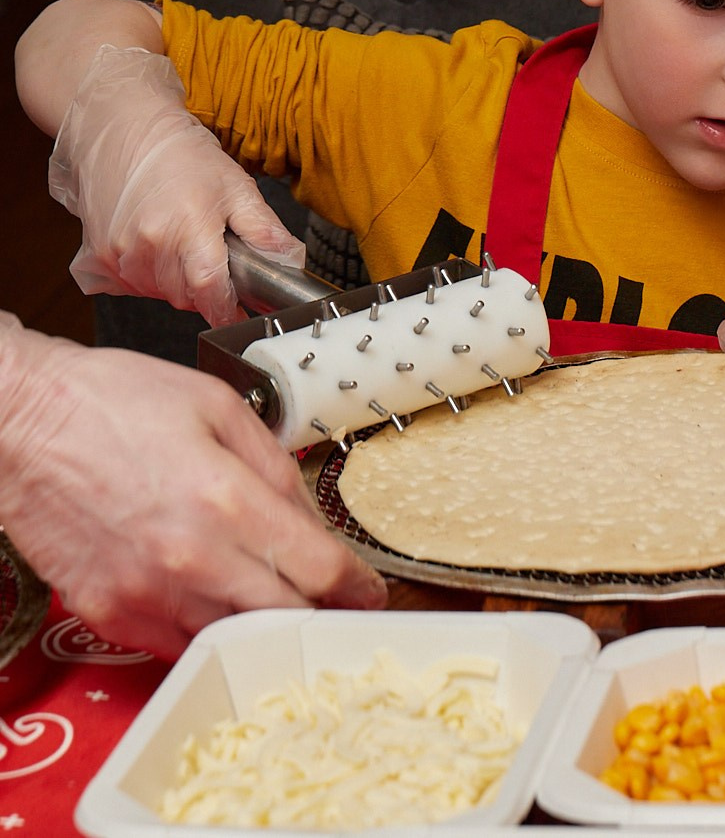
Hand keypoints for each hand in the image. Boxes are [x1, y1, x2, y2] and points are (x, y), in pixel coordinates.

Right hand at [0, 320, 386, 657]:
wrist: (21, 421)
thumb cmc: (111, 401)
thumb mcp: (215, 406)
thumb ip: (273, 464)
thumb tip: (310, 515)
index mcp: (224, 498)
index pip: (318, 569)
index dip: (357, 587)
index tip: (367, 590)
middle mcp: (190, 558)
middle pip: (285, 619)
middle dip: (320, 615)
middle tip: (335, 606)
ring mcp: (146, 595)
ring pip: (233, 641)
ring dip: (263, 627)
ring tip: (275, 602)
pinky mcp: (109, 616)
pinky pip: (178, 645)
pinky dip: (206, 632)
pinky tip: (215, 602)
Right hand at [48, 43, 304, 326]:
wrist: (123, 130)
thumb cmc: (181, 154)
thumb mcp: (235, 186)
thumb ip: (264, 230)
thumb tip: (291, 262)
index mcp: (188, 227)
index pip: (210, 290)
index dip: (227, 307)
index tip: (238, 309)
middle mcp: (149, 246)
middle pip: (186, 297)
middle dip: (204, 286)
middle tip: (208, 250)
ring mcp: (120, 254)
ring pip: (159, 293)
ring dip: (175, 280)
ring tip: (179, 239)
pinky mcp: (99, 258)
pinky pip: (131, 285)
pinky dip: (146, 275)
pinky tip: (153, 243)